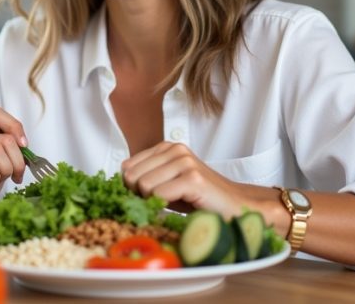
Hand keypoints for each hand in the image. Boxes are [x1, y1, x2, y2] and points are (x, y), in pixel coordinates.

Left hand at [121, 142, 248, 218]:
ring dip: (155, 202)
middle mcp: (175, 149)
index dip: (132, 188)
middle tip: (163, 202)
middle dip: (141, 195)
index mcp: (166, 147)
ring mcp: (184, 162)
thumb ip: (144, 178)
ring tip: (175, 202)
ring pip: (144, 186)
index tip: (151, 196)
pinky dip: (166, 207)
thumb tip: (119, 182)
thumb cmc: (199, 198)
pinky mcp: (193, 178)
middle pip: (132, 176)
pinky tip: (183, 205)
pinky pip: (159, 196)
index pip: (126, 167)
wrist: (235, 205)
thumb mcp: (167, 183)